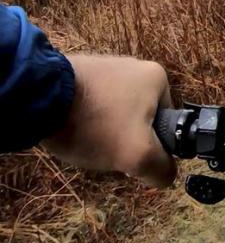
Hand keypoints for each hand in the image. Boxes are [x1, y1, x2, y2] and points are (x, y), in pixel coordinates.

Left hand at [41, 54, 176, 186]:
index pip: (166, 122)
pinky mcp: (77, 73)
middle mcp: (134, 66)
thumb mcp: (138, 155)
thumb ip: (161, 169)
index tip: (130, 154)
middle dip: (124, 137)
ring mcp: (104, 67)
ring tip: (85, 140)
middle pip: (138, 118)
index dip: (151, 145)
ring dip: (102, 129)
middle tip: (106, 150)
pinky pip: (89, 104)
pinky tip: (71, 128)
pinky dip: (83, 119)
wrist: (39, 99)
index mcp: (157, 78)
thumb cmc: (97, 123)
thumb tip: (165, 176)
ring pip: (113, 112)